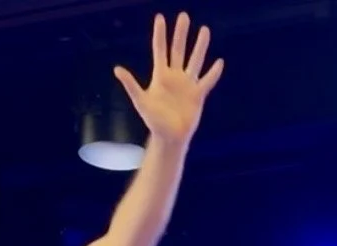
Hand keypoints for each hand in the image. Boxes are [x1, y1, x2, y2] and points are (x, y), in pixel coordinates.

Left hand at [116, 12, 224, 143]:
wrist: (170, 137)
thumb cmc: (153, 120)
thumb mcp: (140, 101)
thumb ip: (131, 84)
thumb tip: (117, 69)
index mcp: (160, 75)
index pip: (160, 50)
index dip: (160, 34)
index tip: (160, 18)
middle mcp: (175, 76)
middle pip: (178, 50)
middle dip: (181, 33)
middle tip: (184, 16)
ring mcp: (187, 84)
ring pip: (195, 60)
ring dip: (200, 46)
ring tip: (204, 30)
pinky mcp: (198, 95)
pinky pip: (207, 81)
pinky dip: (213, 73)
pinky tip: (219, 62)